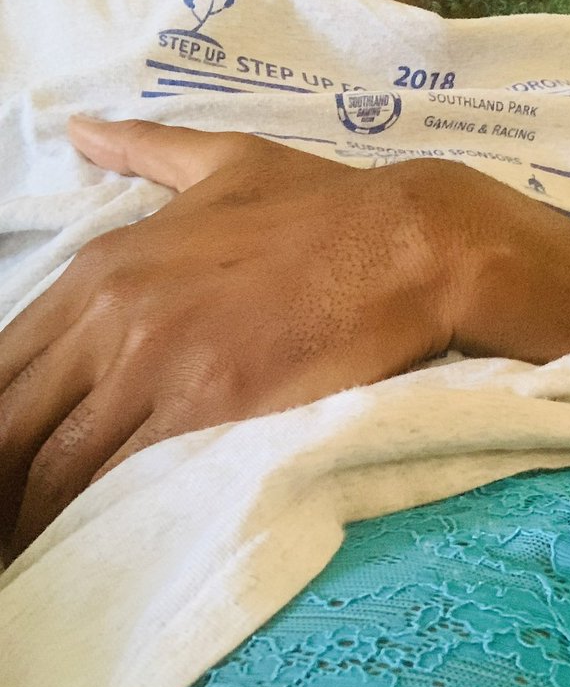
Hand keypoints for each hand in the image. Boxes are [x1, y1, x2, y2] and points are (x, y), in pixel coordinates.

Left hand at [0, 117, 462, 555]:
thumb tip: (81, 129)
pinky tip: (90, 552)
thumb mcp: (225, 162)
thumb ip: (144, 151)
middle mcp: (111, 316)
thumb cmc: (325, 208)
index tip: (7, 466)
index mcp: (103, 268)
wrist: (411, 244)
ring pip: (53, 464)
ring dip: (33, 516)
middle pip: (8, 422)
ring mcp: (155, 366)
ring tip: (30, 557)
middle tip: (6, 526)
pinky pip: (122, 484)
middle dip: (2, 478)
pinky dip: (97, 525)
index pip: (0, 365)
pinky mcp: (207, 412)